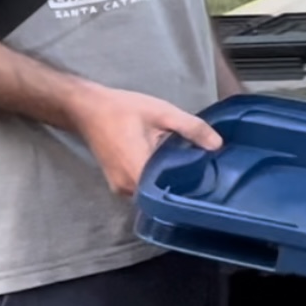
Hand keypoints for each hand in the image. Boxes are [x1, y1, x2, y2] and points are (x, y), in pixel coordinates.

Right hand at [70, 85, 222, 196]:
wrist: (86, 108)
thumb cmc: (123, 109)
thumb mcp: (163, 113)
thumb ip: (192, 128)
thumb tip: (219, 145)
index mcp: (137, 170)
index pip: (169, 193)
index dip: (191, 189)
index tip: (211, 182)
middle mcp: (127, 187)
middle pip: (162, 196)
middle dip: (184, 187)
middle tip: (208, 176)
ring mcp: (120, 188)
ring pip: (152, 193)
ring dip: (169, 183)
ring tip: (193, 171)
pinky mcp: (118, 183)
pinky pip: (143, 188)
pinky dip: (156, 180)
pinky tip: (172, 168)